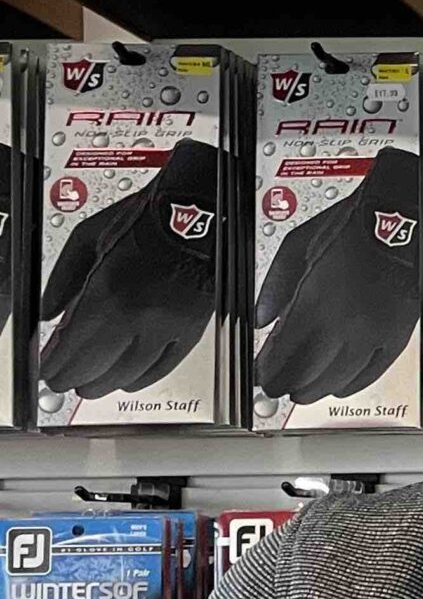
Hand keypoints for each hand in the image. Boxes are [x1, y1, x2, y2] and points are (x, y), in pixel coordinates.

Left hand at [37, 136, 223, 400]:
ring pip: (129, 375)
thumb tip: (48, 310)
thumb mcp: (87, 240)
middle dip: (74, 378)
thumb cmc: (147, 221)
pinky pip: (163, 367)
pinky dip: (142, 378)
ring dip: (105, 383)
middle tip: (63, 379)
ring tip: (92, 384)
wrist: (198, 215)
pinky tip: (129, 380)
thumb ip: (62, 280)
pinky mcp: (190, 331)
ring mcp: (166, 328)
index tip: (48, 369)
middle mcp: (137, 319)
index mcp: (107, 295)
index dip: (54, 367)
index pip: (71, 350)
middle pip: (97, 369)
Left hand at [254, 148, 422, 404]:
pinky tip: (341, 388)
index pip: (283, 353)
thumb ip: (275, 285)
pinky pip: (373, 372)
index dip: (268, 370)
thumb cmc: (352, 226)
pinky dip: (353, 384)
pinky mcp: (396, 336)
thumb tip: (262, 317)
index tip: (260, 374)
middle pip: (308, 373)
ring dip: (317, 389)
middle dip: (287, 384)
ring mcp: (372, 334)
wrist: (399, 220)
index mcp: (314, 303)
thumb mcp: (298, 246)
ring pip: (339, 379)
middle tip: (276, 387)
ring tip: (303, 393)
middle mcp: (343, 326)